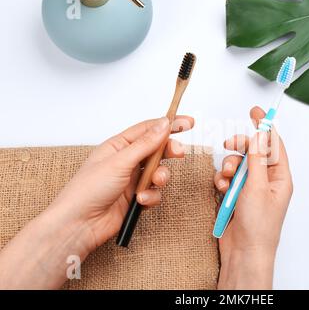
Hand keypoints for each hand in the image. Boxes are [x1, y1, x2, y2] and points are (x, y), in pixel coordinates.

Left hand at [0, 116, 193, 288]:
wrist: (80, 224)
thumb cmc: (88, 190)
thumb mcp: (120, 161)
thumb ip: (145, 143)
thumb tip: (164, 124)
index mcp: (119, 146)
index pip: (148, 129)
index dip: (169, 124)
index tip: (188, 122)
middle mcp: (127, 161)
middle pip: (157, 150)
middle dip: (169, 152)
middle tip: (179, 153)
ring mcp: (132, 180)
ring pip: (159, 172)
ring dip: (160, 177)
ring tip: (154, 182)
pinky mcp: (136, 198)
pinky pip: (155, 193)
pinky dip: (151, 197)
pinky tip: (140, 201)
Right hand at [214, 106, 292, 289]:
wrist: (243, 252)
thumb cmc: (258, 226)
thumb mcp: (257, 187)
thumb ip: (257, 159)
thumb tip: (260, 135)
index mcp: (280, 177)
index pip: (274, 145)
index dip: (265, 126)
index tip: (256, 111)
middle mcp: (266, 181)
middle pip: (253, 151)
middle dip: (240, 146)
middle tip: (230, 143)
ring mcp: (250, 188)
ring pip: (237, 164)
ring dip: (228, 167)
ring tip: (226, 178)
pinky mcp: (236, 196)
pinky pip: (227, 178)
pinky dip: (222, 180)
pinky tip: (221, 188)